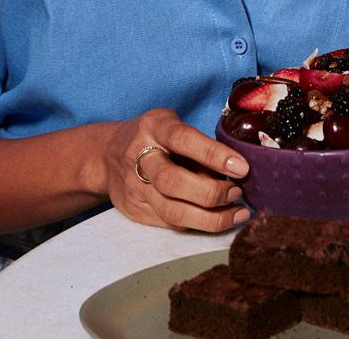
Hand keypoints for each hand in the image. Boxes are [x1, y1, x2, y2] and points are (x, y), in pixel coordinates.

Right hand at [102, 108, 249, 231]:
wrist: (106, 155)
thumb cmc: (153, 136)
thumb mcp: (172, 124)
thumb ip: (197, 145)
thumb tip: (237, 170)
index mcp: (153, 127)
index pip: (183, 140)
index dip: (213, 154)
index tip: (242, 167)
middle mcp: (139, 157)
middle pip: (173, 182)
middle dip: (212, 193)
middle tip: (238, 193)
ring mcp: (134, 188)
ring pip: (172, 212)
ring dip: (211, 218)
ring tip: (238, 213)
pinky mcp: (134, 211)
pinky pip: (170, 224)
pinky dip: (199, 225)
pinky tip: (219, 220)